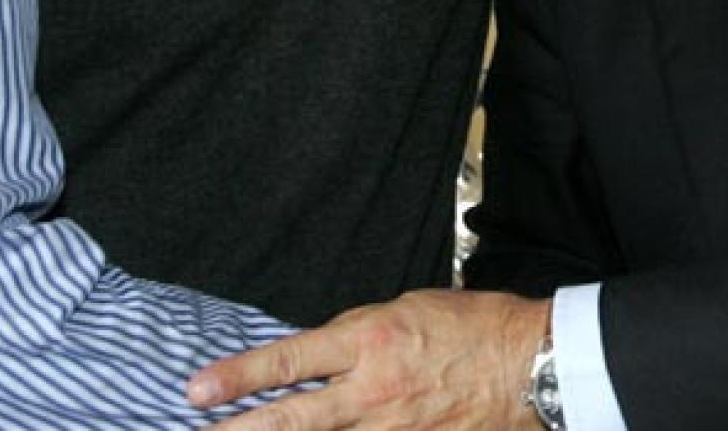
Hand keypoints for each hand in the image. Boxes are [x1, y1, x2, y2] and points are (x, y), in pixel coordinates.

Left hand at [187, 289, 548, 429]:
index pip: (288, 360)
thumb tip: (321, 354)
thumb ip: (359, 335)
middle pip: (290, 419)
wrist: (530, 365)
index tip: (198, 391)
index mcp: (369, 340)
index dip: (238, 376)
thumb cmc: (474, 327)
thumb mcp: (407, 308)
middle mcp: (372, 391)